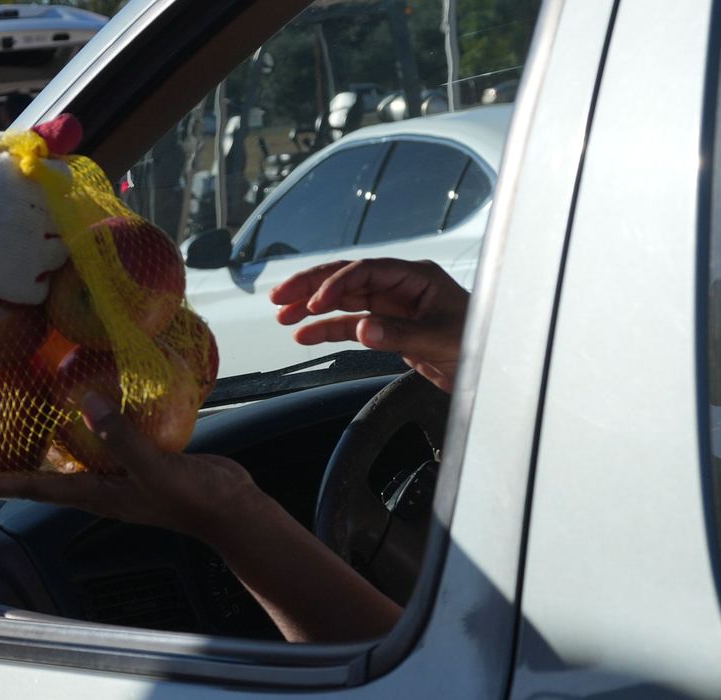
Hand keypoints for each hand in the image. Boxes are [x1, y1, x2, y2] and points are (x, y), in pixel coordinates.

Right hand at [0, 131, 69, 303]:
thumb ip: (13, 145)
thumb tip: (44, 145)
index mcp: (24, 177)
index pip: (67, 182)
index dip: (57, 188)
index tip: (43, 195)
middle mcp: (31, 213)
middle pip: (68, 219)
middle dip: (54, 220)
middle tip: (32, 225)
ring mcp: (24, 251)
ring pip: (61, 255)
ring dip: (48, 253)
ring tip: (23, 251)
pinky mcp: (10, 282)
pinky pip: (41, 290)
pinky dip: (33, 286)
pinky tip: (14, 276)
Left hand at [0, 393, 262, 543]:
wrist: (231, 508)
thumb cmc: (194, 498)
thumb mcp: (155, 468)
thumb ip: (120, 437)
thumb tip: (85, 401)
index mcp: (94, 495)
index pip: (33, 488)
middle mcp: (98, 486)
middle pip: (41, 477)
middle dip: (8, 465)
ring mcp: (117, 474)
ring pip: (69, 458)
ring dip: (43, 443)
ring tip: (18, 420)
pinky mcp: (137, 459)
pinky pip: (101, 441)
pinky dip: (87, 425)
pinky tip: (88, 403)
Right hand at [270, 258, 468, 391]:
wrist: (497, 372)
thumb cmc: (481, 345)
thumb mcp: (441, 340)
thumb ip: (399, 335)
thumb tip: (362, 329)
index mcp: (416, 276)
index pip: (365, 271)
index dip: (335, 284)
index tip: (313, 303)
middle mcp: (401, 287)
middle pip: (347, 279)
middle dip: (311, 286)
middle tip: (280, 297)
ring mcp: (393, 308)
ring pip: (343, 302)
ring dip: (312, 308)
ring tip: (283, 316)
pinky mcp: (389, 330)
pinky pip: (350, 325)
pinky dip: (327, 330)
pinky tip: (306, 336)